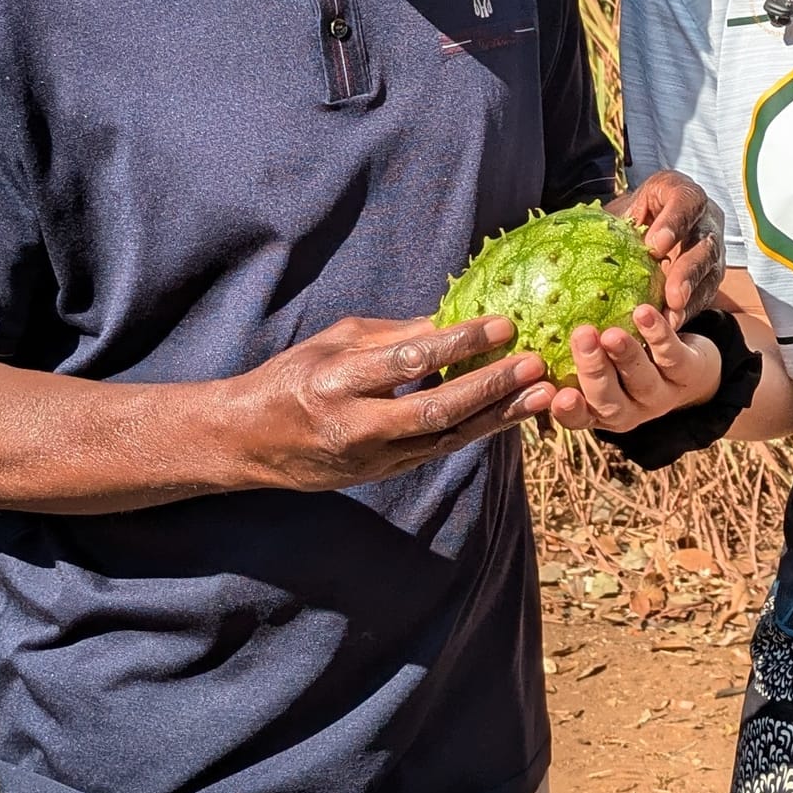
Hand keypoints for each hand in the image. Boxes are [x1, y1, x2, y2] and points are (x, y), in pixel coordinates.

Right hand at [225, 312, 549, 491]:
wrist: (251, 441)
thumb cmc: (293, 377)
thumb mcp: (334, 342)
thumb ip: (392, 334)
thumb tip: (450, 319)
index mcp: (338, 380)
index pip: (409, 361)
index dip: (459, 343)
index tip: (501, 324)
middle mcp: (356, 424)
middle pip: (436, 407)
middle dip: (490, 385)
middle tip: (534, 363)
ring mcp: (371, 457)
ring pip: (446, 437)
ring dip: (498, 416)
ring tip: (541, 394)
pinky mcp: (382, 474)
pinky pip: (438, 449)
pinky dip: (477, 430)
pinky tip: (510, 412)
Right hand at [538, 305, 724, 436]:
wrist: (690, 368)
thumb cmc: (624, 359)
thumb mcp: (597, 362)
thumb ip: (565, 350)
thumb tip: (517, 317)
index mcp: (598, 411)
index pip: (577, 417)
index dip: (567, 410)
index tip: (553, 395)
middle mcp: (628, 410)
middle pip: (608, 400)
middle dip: (593, 371)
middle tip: (581, 338)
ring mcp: (660, 396)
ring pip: (641, 380)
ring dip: (626, 355)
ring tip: (611, 333)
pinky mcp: (688, 374)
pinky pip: (672, 356)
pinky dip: (658, 335)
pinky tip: (644, 313)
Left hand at [618, 171, 723, 324]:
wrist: (656, 224)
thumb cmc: (635, 214)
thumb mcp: (622, 207)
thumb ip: (608, 219)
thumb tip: (567, 235)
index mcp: (683, 195)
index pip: (686, 202)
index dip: (674, 223)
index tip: (656, 245)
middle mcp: (705, 222)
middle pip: (703, 244)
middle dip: (688, 271)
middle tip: (672, 295)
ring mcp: (712, 251)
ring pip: (709, 273)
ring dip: (690, 297)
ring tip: (671, 317)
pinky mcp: (710, 277)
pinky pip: (703, 295)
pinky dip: (686, 312)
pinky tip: (668, 326)